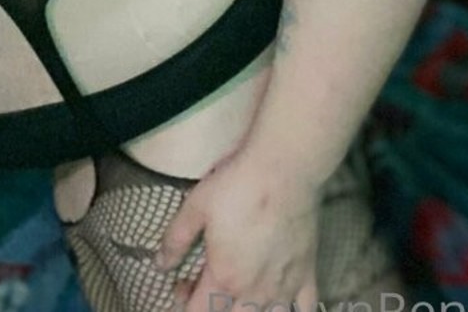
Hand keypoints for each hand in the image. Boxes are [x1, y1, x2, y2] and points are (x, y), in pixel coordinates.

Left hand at [154, 145, 321, 311]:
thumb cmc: (237, 186)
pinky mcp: (307, 274)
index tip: (181, 283)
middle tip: (205, 284)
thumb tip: (160, 264)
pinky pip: (306, 309)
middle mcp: (255, 291)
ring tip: (239, 295)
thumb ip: (176, 240)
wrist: (283, 169)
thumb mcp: (196, 207)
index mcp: (225, 277)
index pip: (198, 311)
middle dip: (212, 309)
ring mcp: (284, 286)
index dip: (184, 302)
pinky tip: (282, 304)